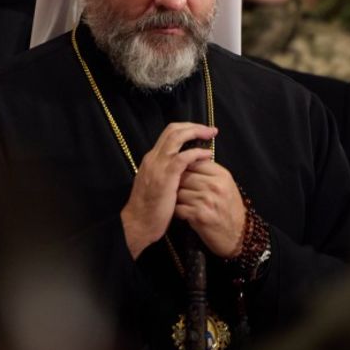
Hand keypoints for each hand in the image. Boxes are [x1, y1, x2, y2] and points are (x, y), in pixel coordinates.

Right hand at [121, 122, 216, 258]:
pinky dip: (197, 153)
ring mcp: (158, 165)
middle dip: (193, 126)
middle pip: (173, 129)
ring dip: (196, 133)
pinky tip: (207, 155)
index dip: (186, 129)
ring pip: (177, 137)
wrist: (139, 223)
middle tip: (210, 129)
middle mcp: (153, 158)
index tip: (201, 131)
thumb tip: (185, 167)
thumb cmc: (151, 208)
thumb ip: (167, 173)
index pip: (168, 134)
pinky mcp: (166, 176)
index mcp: (152, 159)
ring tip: (211, 135)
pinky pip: (183, 157)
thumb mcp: (157, 184)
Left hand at [174, 159, 245, 257]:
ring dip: (176, 198)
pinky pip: (178, 207)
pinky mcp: (199, 216)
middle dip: (178, 183)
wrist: (238, 236)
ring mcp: (207, 200)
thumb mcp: (227, 186)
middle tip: (177, 190)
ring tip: (181, 203)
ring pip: (179, 191)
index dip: (185, 167)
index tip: (182, 174)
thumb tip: (188, 160)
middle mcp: (215, 186)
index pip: (195, 161)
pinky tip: (183, 213)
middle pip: (184, 175)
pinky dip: (177, 211)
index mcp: (222, 175)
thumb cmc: (230, 210)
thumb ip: (210, 173)